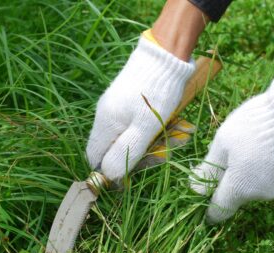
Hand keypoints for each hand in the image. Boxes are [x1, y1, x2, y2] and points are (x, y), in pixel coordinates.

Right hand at [86, 36, 194, 180]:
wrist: (166, 54)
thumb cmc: (156, 93)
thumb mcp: (145, 128)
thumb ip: (126, 153)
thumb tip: (109, 176)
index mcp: (105, 124)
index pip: (95, 158)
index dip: (110, 171)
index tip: (132, 176)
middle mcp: (106, 116)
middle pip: (115, 149)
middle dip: (141, 156)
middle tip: (165, 153)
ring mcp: (118, 108)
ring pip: (131, 137)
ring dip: (155, 143)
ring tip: (178, 136)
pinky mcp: (130, 101)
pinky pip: (139, 125)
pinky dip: (156, 130)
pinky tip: (175, 125)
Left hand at [190, 77, 273, 222]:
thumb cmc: (255, 126)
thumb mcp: (223, 142)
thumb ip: (209, 169)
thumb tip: (195, 190)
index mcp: (239, 189)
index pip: (219, 210)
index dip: (208, 206)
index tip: (202, 196)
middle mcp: (260, 194)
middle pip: (237, 192)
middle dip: (229, 178)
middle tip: (228, 150)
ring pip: (254, 183)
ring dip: (248, 170)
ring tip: (251, 141)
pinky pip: (272, 175)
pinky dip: (265, 164)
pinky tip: (267, 143)